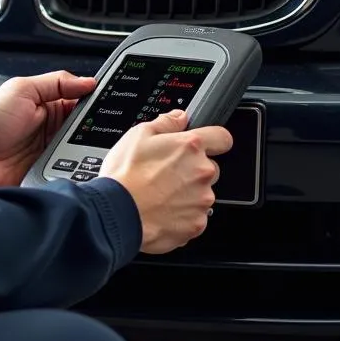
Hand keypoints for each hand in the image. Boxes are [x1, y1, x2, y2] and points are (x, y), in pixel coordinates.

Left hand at [0, 71, 96, 192]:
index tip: (114, 103)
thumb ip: (55, 82)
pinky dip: (79, 170)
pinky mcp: (50, 174)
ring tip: (92, 148)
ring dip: (89, 150)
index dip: (98, 102)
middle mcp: (53, 129)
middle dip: (98, 129)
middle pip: (89, 128)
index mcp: (48, 105)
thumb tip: (88, 81)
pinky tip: (82, 167)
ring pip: (85, 151)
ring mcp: (53, 152)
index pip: (83, 102)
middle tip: (107, 130)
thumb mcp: (21, 90)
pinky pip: (72, 172)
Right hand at [99, 109, 232, 253]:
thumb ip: (165, 123)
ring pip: (201, 193)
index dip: (214, 140)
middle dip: (192, 169)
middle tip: (166, 173)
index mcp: (190, 147)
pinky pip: (195, 216)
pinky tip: (161, 210)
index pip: (222, 138)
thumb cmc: (125, 176)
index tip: (205, 145)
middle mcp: (202, 172)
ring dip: (187, 192)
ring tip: (159, 194)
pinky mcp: (197, 223)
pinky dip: (182, 214)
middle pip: (209, 167)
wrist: (117, 214)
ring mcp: (202, 200)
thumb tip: (179, 117)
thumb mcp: (138, 135)